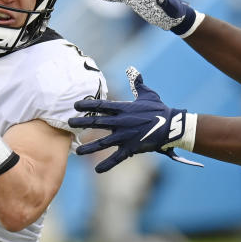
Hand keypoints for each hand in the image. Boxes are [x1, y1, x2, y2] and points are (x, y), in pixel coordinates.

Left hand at [70, 67, 201, 172]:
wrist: (171, 126)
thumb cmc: (159, 109)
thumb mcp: (148, 95)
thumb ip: (139, 84)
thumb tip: (134, 71)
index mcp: (124, 108)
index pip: (102, 105)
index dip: (87, 104)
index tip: (76, 105)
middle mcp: (121, 122)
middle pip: (97, 122)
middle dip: (82, 123)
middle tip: (69, 123)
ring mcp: (125, 136)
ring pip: (103, 143)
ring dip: (89, 147)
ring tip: (78, 151)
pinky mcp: (131, 148)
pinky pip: (116, 158)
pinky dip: (107, 164)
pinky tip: (97, 170)